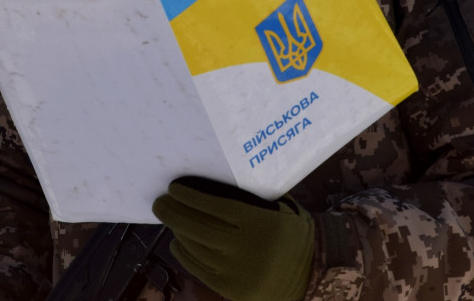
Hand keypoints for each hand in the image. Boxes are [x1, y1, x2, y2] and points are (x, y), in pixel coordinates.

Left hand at [152, 176, 314, 300]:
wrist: (313, 276)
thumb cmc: (294, 235)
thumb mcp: (281, 210)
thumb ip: (253, 199)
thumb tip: (214, 182)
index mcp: (259, 224)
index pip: (215, 207)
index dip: (190, 197)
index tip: (174, 188)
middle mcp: (245, 249)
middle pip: (199, 228)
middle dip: (175, 213)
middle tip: (160, 202)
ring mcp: (236, 273)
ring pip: (196, 248)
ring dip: (178, 231)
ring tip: (170, 218)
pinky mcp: (231, 290)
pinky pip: (200, 269)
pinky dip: (185, 254)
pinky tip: (179, 242)